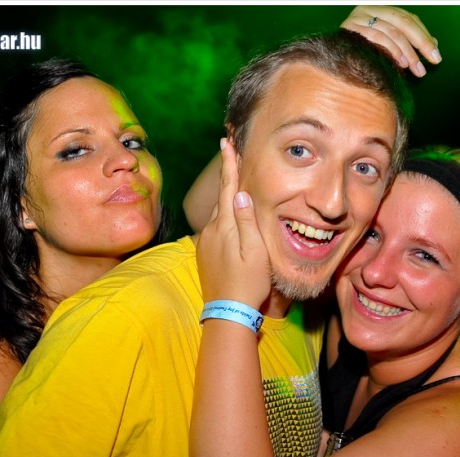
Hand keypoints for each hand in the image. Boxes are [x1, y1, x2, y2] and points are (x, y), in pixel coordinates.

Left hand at [196, 138, 270, 309]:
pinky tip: (231, 223)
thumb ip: (247, 220)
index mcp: (224, 227)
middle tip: (231, 155)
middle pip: (220, 198)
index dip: (228, 165)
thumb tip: (240, 193)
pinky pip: (215, 228)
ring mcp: (204, 243)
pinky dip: (223, 219)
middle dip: (227, 178)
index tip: (226, 143)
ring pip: (218, 214)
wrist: (227, 311)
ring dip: (225, 200)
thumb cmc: (249, 282)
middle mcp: (210, 231)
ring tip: (235, 188)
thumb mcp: (255, 250)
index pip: (227, 188)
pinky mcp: (203, 254)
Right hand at [341, 5, 440, 76]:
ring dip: (408, 52)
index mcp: (381, 9)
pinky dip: (392, 49)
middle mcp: (370, 8)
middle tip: (433, 62)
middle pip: (403, 22)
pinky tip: (401, 62)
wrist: (328, 64)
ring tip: (416, 68)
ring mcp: (360, 16)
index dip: (424, 36)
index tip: (436, 56)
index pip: (409, 19)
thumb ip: (408, 43)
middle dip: (421, 44)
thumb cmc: (360, 56)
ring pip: (393, 31)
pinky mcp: (351, 27)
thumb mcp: (388, 47)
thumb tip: (434, 44)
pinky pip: (378, 36)